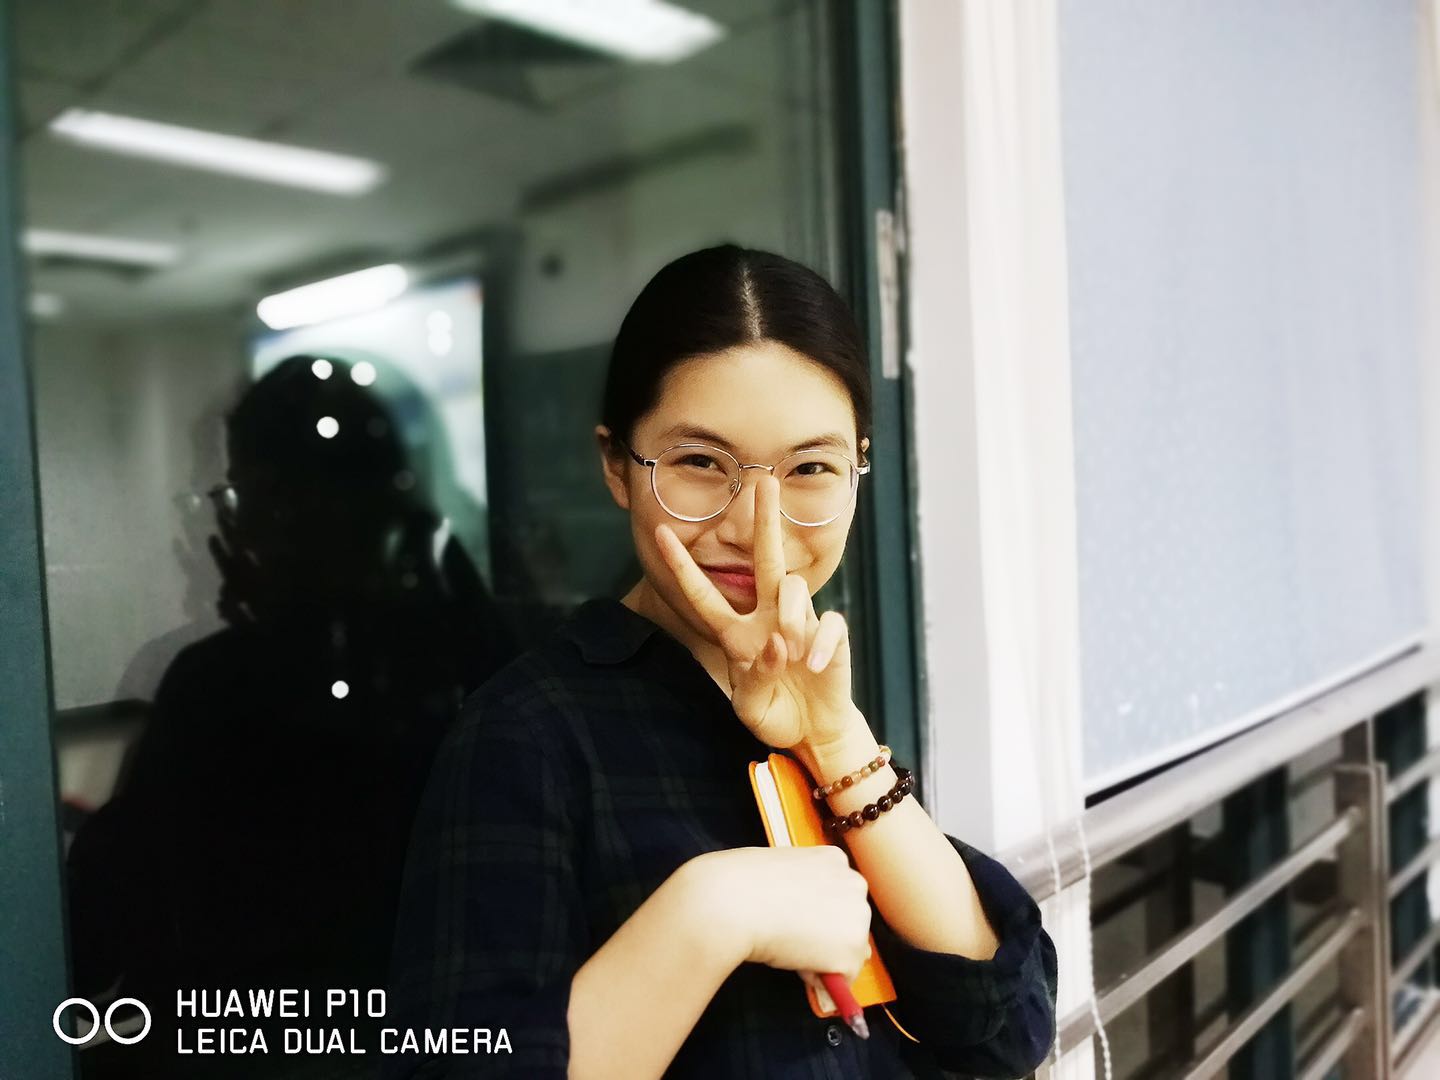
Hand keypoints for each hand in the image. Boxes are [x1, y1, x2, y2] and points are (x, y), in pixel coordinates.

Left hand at [654, 476, 856, 747]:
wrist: (812, 732)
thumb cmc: (774, 714)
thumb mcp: (750, 706)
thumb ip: (756, 676)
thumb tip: (777, 642)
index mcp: (737, 632)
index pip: (704, 594)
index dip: (682, 565)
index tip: (660, 532)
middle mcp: (768, 617)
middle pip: (766, 559)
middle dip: (766, 521)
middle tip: (765, 482)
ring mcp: (801, 622)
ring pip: (795, 588)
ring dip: (791, 618)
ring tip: (792, 655)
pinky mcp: (831, 635)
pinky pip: (827, 624)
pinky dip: (820, 644)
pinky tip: (814, 666)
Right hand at [681, 846, 871, 980]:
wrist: (732, 902)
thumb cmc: (741, 880)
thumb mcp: (779, 871)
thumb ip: (802, 888)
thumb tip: (812, 919)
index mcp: (835, 859)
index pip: (839, 895)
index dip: (816, 911)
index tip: (793, 915)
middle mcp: (854, 884)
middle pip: (850, 921)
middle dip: (826, 935)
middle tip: (789, 934)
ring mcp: (857, 919)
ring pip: (848, 950)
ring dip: (823, 956)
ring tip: (789, 945)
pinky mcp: (849, 953)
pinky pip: (842, 978)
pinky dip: (821, 979)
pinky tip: (794, 961)